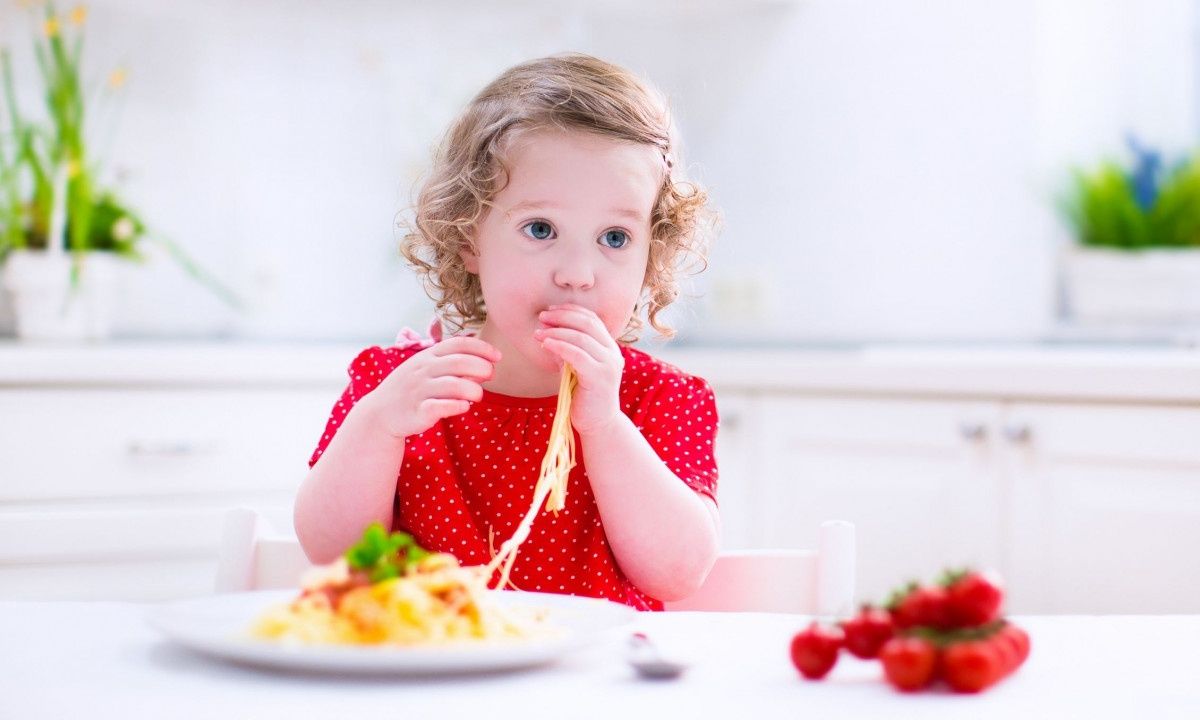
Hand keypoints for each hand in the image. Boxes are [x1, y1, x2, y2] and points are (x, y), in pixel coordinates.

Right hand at [360, 336, 500, 438]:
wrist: (381, 413)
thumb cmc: (412, 388)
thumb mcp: (426, 366)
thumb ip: (452, 360)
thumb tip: (484, 359)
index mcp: (428, 356)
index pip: (459, 343)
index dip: (482, 348)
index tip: (498, 357)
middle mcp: (423, 370)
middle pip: (460, 362)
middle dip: (482, 367)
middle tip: (491, 375)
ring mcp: (419, 390)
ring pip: (453, 385)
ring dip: (473, 389)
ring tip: (478, 396)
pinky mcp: (417, 411)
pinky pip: (440, 407)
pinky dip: (457, 406)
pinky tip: (464, 407)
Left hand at [533, 303, 623, 435]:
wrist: (598, 424)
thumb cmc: (584, 396)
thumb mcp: (575, 367)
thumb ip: (568, 349)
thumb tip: (548, 330)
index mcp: (609, 347)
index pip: (592, 318)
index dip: (570, 310)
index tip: (550, 310)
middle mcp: (613, 352)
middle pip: (587, 323)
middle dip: (562, 316)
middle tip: (542, 316)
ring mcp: (609, 364)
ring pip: (581, 337)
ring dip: (556, 331)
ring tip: (538, 333)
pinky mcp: (600, 377)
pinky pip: (577, 355)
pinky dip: (559, 346)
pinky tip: (545, 345)